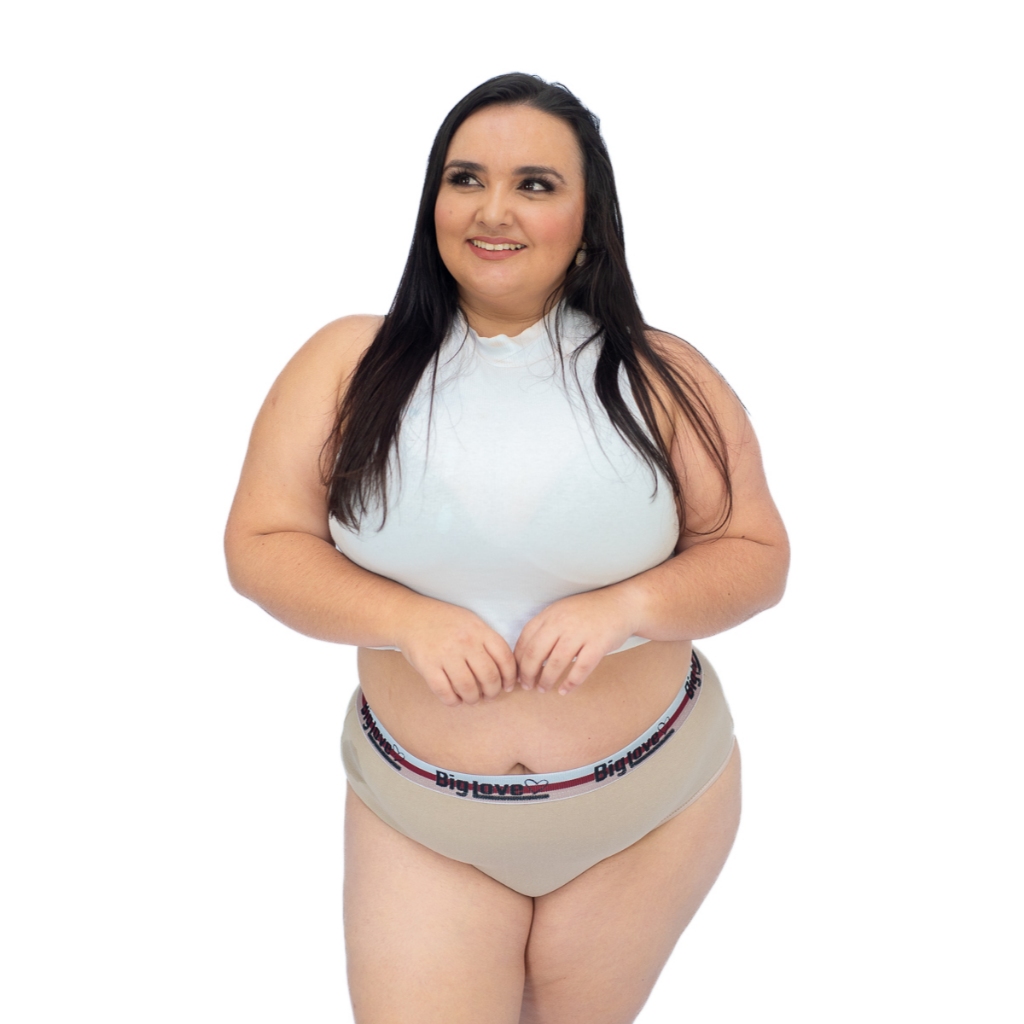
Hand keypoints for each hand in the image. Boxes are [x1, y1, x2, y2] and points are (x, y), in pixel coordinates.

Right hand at [394, 599, 517, 706]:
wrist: (410, 616)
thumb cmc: (444, 621)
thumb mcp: (470, 622)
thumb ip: (487, 641)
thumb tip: (506, 671)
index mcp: (479, 630)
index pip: (504, 658)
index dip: (510, 677)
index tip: (508, 686)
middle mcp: (465, 641)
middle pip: (489, 676)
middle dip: (493, 692)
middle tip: (490, 695)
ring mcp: (445, 653)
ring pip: (468, 687)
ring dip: (473, 699)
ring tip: (472, 699)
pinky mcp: (427, 665)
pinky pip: (444, 692)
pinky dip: (452, 701)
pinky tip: (455, 699)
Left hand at [514, 586, 641, 694]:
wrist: (621, 604)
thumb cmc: (588, 612)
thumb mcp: (562, 611)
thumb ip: (545, 627)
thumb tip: (525, 655)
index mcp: (550, 614)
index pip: (525, 639)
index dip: (518, 660)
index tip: (516, 673)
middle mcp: (562, 622)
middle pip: (535, 653)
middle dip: (527, 673)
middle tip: (526, 685)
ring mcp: (580, 633)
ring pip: (555, 663)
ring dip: (546, 680)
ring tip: (543, 689)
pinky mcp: (598, 644)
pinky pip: (580, 669)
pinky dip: (570, 683)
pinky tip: (564, 690)